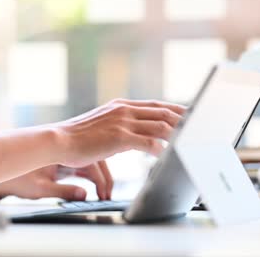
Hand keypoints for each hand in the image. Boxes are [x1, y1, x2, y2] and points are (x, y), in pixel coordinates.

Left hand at [0, 160, 112, 200]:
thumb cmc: (15, 180)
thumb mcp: (40, 189)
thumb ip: (63, 191)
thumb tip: (84, 195)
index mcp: (59, 151)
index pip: (90, 160)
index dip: (101, 178)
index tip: (104, 194)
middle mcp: (62, 149)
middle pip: (93, 158)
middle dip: (103, 177)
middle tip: (107, 196)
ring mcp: (61, 155)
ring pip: (88, 162)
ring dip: (96, 177)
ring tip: (102, 194)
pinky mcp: (58, 161)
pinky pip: (79, 167)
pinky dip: (87, 177)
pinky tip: (92, 189)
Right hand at [55, 99, 185, 167]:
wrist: (58, 140)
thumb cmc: (77, 137)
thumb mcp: (101, 125)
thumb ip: (119, 125)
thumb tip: (133, 135)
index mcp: (120, 105)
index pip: (155, 105)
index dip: (176, 110)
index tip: (190, 115)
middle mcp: (123, 110)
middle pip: (163, 112)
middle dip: (184, 119)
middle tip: (200, 127)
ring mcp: (122, 122)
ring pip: (160, 125)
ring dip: (178, 134)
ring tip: (190, 142)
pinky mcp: (119, 137)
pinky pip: (148, 141)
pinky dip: (161, 147)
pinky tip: (167, 154)